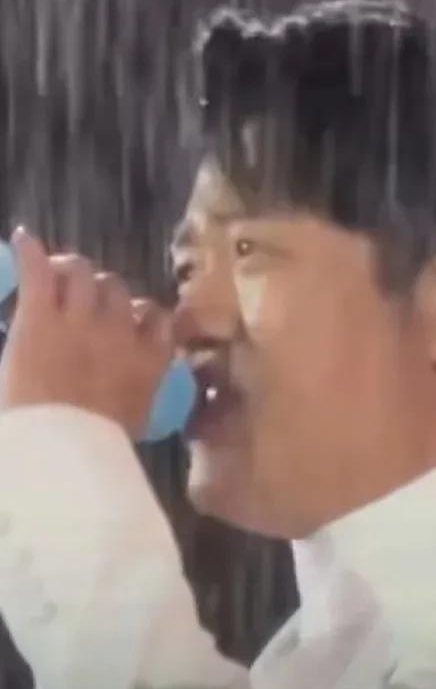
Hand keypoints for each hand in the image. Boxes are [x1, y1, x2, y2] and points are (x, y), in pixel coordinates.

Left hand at [0, 228, 173, 435]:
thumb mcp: (137, 420)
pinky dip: (31, 254)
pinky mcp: (40, 318)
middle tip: (81, 299)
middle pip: (117, 290)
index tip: (133, 320)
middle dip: (101, 291)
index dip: (143, 313)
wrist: (64, 448)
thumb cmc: (99, 448)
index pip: (157, 317)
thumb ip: (141, 393)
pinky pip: (39, 274)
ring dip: (70, 272)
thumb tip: (136, 393)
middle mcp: (119, 330)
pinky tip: (25, 239)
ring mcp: (79, 320)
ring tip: (56, 276)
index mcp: (147, 358)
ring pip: (83, 274)